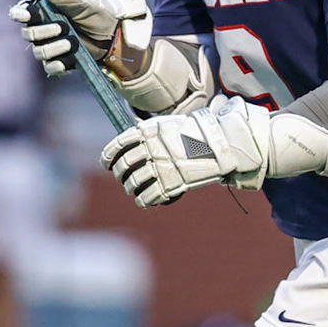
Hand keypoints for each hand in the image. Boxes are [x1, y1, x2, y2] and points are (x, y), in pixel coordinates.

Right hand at [10, 0, 150, 77]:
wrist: (117, 33)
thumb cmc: (99, 11)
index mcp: (45, 10)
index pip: (24, 11)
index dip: (20, 13)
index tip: (23, 14)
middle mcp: (44, 29)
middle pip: (29, 33)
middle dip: (43, 31)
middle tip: (63, 27)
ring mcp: (51, 47)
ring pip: (39, 52)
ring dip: (54, 47)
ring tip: (73, 42)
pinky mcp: (60, 63)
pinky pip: (51, 67)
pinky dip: (58, 64)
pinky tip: (70, 59)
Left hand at [100, 96, 268, 206]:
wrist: (221, 144)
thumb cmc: (195, 133)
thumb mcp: (169, 125)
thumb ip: (149, 134)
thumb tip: (129, 147)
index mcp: (149, 131)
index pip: (119, 145)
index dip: (108, 156)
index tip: (105, 163)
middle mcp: (152, 148)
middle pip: (124, 165)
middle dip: (119, 174)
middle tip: (121, 177)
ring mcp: (162, 167)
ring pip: (134, 182)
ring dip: (130, 188)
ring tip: (132, 189)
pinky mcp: (172, 183)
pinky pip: (148, 196)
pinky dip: (143, 200)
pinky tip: (143, 201)